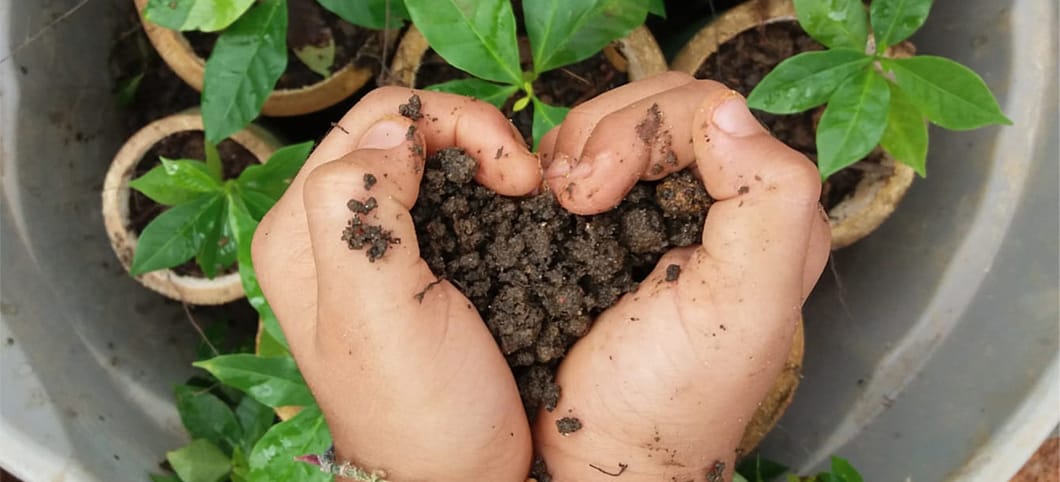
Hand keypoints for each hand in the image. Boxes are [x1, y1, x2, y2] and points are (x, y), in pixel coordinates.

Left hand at [253, 88, 539, 480]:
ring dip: (489, 161)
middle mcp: (329, 228)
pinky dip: (492, 190)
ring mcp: (377, 243)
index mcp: (301, 230)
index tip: (511, 175)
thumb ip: (359, 209)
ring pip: (433, 156)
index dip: (452, 127)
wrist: (457, 480)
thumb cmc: (419, 414)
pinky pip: (453, 194)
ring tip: (527, 198)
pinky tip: (518, 215)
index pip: (376, 122)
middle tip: (525, 183)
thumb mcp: (375, 314)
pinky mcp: (419, 261)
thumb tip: (393, 133)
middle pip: (404, 130)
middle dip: (475, 137)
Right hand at [534, 73, 830, 480]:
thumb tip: (728, 113)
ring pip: (618, 121)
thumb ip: (766, 202)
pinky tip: (551, 208)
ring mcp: (661, 209)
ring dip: (575, 151)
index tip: (596, 193)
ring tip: (559, 208)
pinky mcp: (612, 221)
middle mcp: (721, 201)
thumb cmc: (669, 400)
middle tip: (574, 200)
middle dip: (603, 137)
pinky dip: (559, 167)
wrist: (598, 456)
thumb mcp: (742, 307)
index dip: (644, 132)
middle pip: (662, 103)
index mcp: (769, 213)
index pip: (711, 110)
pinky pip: (585, 156)